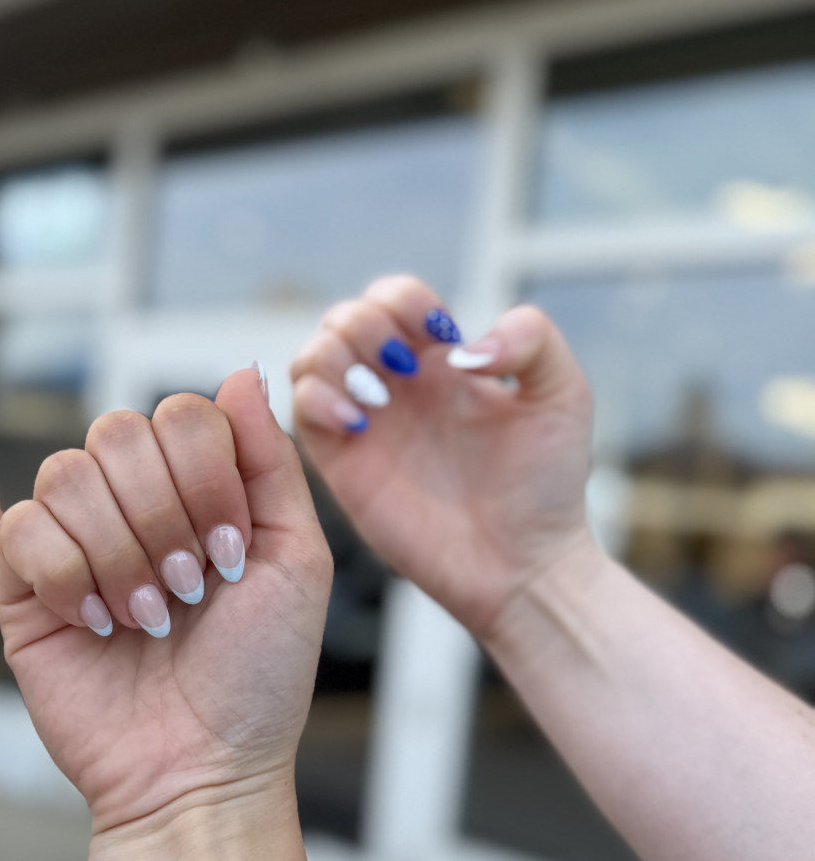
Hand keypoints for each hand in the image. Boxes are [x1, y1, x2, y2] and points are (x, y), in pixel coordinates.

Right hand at [0, 369, 332, 860]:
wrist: (201, 771)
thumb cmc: (258, 679)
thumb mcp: (296, 558)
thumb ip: (270, 459)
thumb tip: (243, 368)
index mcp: (196, 489)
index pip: (181, 413)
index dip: (206, 474)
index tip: (230, 555)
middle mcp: (130, 503)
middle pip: (119, 431)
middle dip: (163, 515)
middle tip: (189, 590)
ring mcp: (72, 539)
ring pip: (67, 472)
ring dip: (120, 552)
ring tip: (148, 617)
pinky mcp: (21, 584)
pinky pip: (22, 528)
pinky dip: (69, 576)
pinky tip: (99, 625)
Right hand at [289, 275, 597, 641]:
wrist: (523, 564)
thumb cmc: (546, 485)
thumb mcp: (563, 393)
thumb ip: (531, 337)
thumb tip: (462, 346)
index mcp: (441, 360)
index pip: (392, 296)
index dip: (404, 299)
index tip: (440, 336)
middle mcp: (395, 386)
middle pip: (342, 318)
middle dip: (364, 324)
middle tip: (406, 368)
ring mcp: (365, 425)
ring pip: (310, 357)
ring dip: (335, 359)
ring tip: (379, 398)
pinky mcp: (341, 467)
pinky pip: (298, 411)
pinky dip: (317, 400)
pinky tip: (360, 422)